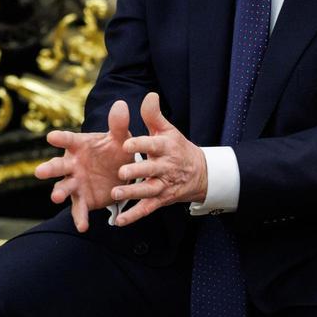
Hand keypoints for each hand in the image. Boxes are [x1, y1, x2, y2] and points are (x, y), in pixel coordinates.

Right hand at [34, 100, 133, 232]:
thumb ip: (118, 125)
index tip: (51, 137)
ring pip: (64, 187)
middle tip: (39, 171)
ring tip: (56, 197)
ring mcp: (75, 182)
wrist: (119, 172)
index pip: (68, 140)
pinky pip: (79, 209)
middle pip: (58, 166)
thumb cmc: (114, 150)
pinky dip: (80, 217)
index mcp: (79, 145)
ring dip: (59, 192)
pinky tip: (82, 226)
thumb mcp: (119, 138)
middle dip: (49, 168)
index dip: (60, 138)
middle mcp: (72, 164)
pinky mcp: (82, 199)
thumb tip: (122, 105)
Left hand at [111, 92, 207, 226]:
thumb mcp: (168, 130)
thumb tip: (150, 95)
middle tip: (122, 172)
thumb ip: (154, 115)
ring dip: (133, 193)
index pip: (153, 145)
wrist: (200, 173)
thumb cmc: (177, 148)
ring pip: (148, 190)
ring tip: (116, 194)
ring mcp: (163, 185)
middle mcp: (166, 167)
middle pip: (151, 169)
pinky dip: (134, 216)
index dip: (141, 143)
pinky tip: (120, 221)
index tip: (126, 142)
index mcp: (166, 148)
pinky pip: (147, 209)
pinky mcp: (161, 200)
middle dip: (137, 171)